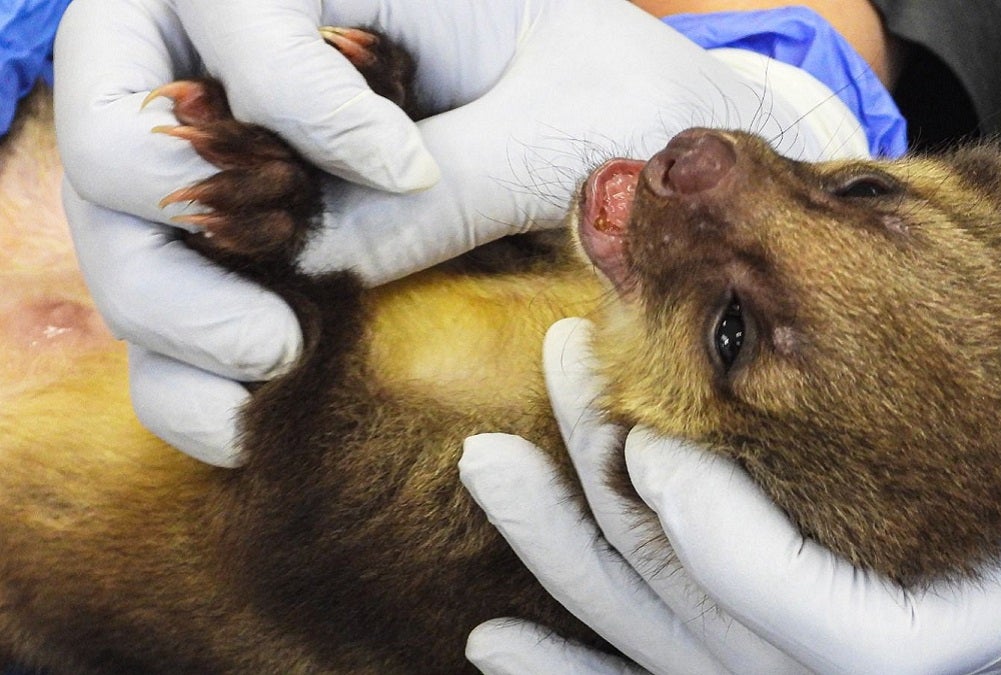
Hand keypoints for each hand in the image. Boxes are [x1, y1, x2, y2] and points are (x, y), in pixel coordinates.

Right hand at [54, 0, 815, 464]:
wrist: (655, 159)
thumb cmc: (626, 106)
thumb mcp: (566, 125)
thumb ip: (459, 178)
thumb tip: (327, 260)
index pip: (225, 5)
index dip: (289, 92)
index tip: (400, 164)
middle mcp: (258, 68)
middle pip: (115, 115)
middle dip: (164, 211)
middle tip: (274, 304)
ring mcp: (247, 168)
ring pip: (120, 225)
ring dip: (162, 314)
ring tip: (275, 364)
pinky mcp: (261, 254)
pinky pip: (170, 314)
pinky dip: (181, 379)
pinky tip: (240, 426)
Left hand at [460, 207, 1000, 674]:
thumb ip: (934, 327)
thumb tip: (776, 232)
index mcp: (989, 619)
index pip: (821, 621)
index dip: (720, 537)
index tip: (652, 440)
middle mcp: (907, 661)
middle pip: (724, 639)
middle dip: (610, 524)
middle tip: (559, 389)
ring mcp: (835, 663)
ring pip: (679, 656)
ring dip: (571, 567)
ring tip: (493, 471)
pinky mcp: (793, 645)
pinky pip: (676, 672)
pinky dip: (584, 663)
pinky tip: (498, 644)